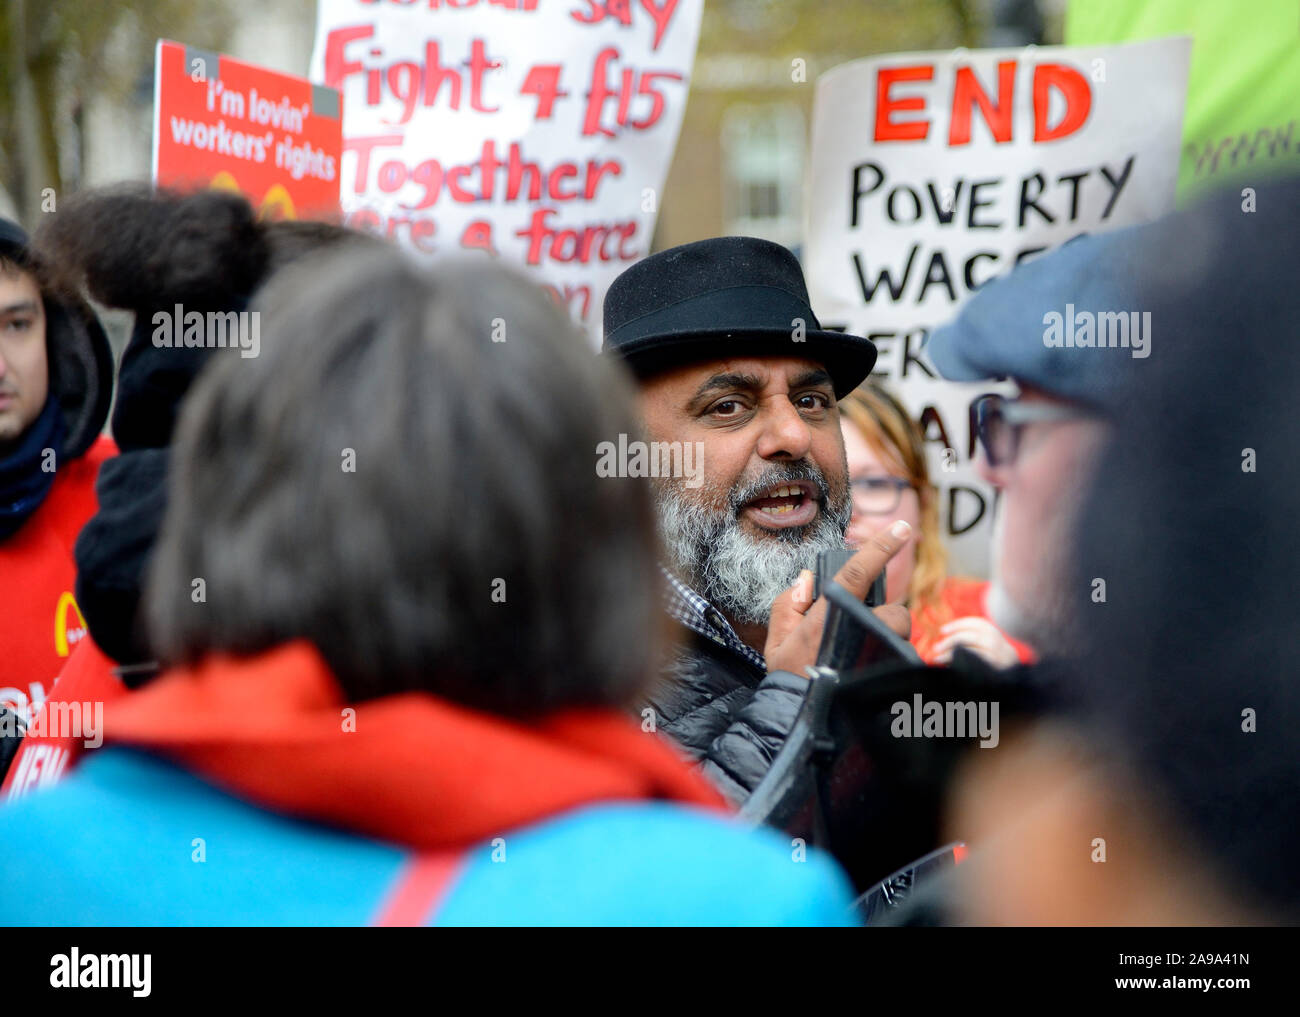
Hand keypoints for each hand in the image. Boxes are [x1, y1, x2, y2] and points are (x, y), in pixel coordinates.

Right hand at [764, 519, 912, 676]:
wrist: (801, 717)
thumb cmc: (789, 676)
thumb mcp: (776, 637)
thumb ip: (789, 602)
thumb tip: (808, 581)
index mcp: (829, 613)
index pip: (858, 572)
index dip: (880, 547)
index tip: (901, 530)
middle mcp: (858, 628)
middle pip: (893, 610)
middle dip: (883, 617)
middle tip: (861, 631)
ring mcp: (876, 651)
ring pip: (899, 634)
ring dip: (887, 639)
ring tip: (863, 656)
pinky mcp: (887, 671)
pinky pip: (900, 656)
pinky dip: (888, 659)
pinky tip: (868, 672)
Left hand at [931, 616, 1019, 668]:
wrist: (1011, 673)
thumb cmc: (990, 656)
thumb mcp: (983, 642)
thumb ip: (967, 638)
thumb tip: (943, 639)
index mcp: (993, 633)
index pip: (977, 623)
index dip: (958, 625)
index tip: (942, 630)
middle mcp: (998, 643)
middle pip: (973, 637)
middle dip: (952, 640)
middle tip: (937, 647)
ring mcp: (999, 657)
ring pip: (972, 651)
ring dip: (952, 654)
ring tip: (938, 658)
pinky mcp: (995, 670)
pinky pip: (976, 664)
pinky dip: (960, 664)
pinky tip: (950, 666)